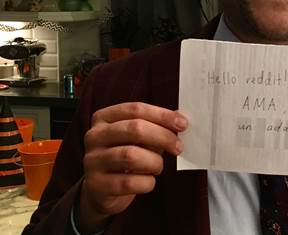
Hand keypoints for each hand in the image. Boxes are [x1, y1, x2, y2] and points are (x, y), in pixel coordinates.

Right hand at [78, 102, 187, 232]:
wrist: (102, 189)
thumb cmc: (126, 155)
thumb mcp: (138, 137)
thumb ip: (156, 126)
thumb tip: (180, 118)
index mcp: (104, 117)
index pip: (136, 109)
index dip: (162, 115)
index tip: (182, 124)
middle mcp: (94, 135)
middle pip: (134, 128)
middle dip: (162, 136)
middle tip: (178, 147)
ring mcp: (92, 160)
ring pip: (131, 155)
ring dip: (154, 161)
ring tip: (158, 166)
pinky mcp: (95, 184)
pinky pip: (129, 182)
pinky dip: (147, 182)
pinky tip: (148, 181)